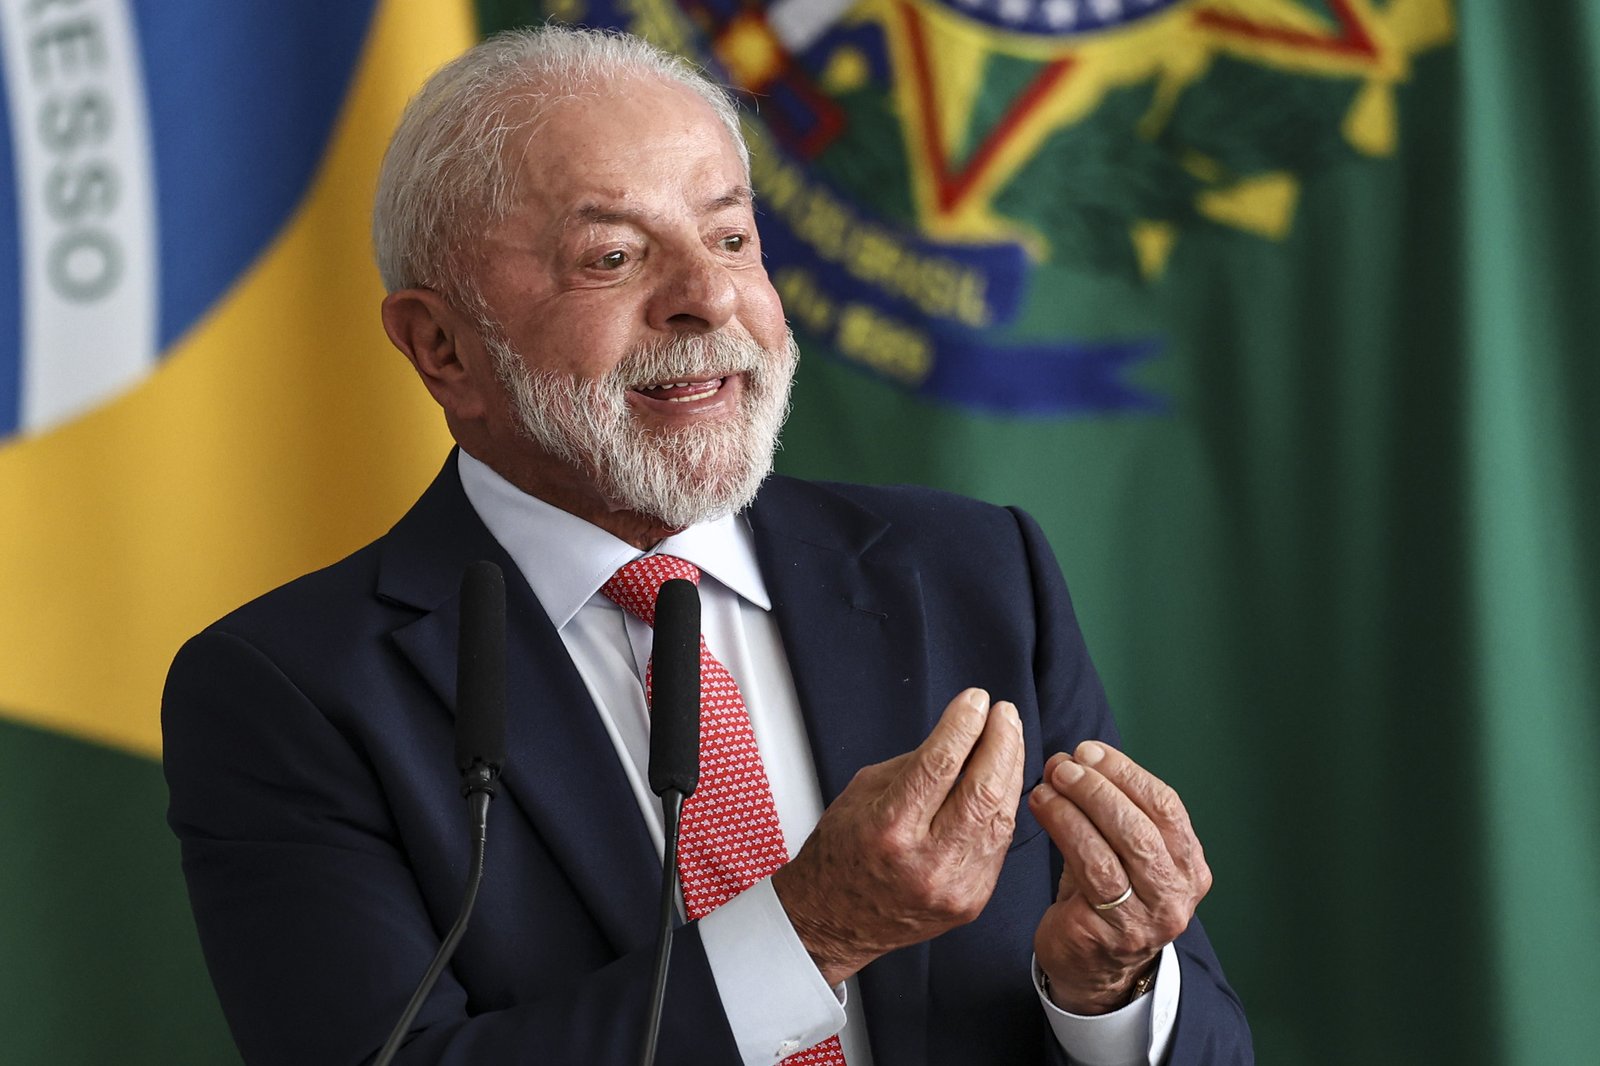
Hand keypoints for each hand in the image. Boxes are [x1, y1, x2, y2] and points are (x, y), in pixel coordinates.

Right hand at [772, 688, 1024, 985]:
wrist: (834, 921)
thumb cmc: (842, 852)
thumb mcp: (864, 793)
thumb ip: (915, 766)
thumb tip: (961, 734)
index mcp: (889, 828)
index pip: (939, 765)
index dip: (963, 725)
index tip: (975, 700)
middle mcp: (925, 861)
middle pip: (983, 791)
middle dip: (1001, 742)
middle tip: (1003, 713)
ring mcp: (953, 886)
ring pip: (1001, 816)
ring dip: (1010, 770)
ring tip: (1009, 738)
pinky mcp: (972, 900)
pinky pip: (999, 843)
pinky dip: (1004, 806)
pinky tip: (1003, 780)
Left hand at [1028, 741, 1211, 1013]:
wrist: (1090, 968)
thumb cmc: (1105, 899)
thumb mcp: (1125, 855)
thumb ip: (1114, 812)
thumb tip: (1077, 758)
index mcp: (1190, 867)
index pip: (1167, 807)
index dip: (1126, 773)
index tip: (1089, 750)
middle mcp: (1177, 893)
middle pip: (1143, 825)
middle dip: (1099, 786)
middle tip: (1063, 765)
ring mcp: (1147, 917)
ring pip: (1117, 847)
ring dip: (1077, 805)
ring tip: (1047, 783)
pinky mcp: (1110, 931)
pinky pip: (1089, 869)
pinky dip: (1064, 829)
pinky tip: (1042, 809)